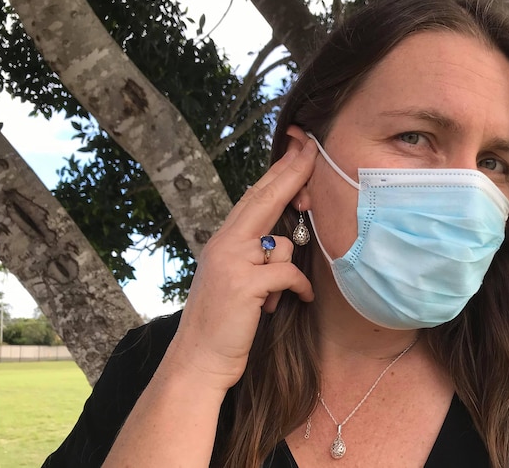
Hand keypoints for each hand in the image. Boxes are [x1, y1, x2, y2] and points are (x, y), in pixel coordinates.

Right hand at [160, 129, 316, 392]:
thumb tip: (282, 244)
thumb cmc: (222, 324)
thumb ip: (253, 256)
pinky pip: (288, 274)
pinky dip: (297, 289)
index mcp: (223, 240)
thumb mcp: (234, 280)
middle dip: (292, 171)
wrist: (197, 361)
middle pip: (265, 198)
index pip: (255, 196)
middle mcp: (225, 243)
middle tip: (311, 147)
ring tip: (268, 300)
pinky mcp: (244, 284)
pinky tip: (296, 302)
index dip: (278, 170)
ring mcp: (232, 261)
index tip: (298, 147)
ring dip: (287, 272)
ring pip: (283, 245)